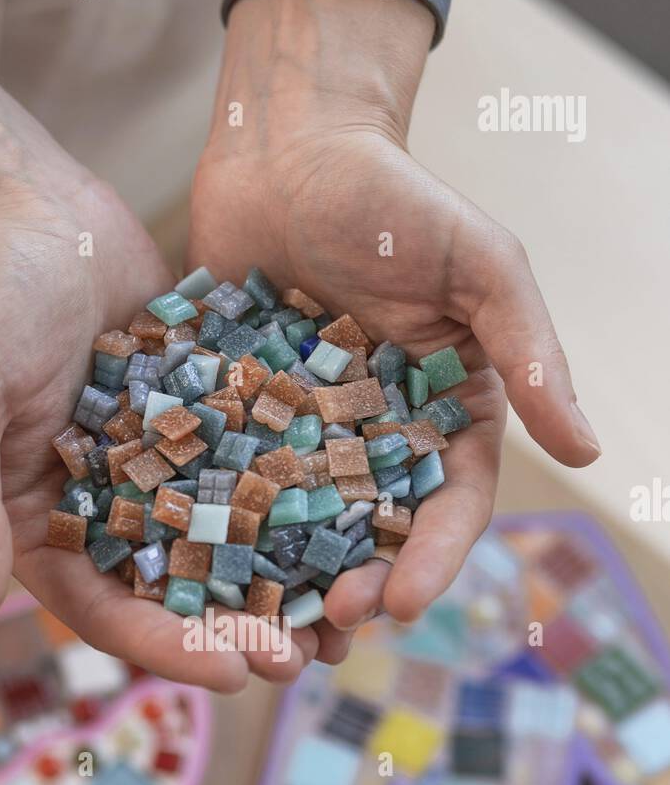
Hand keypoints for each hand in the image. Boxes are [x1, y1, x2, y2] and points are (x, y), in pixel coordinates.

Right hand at [0, 167, 323, 690]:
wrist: (30, 212)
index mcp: (48, 532)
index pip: (108, 613)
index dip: (169, 650)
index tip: (233, 674)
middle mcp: (110, 517)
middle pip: (180, 598)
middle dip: (240, 633)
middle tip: (304, 657)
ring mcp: (166, 475)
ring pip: (231, 550)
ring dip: (283, 589)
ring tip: (343, 619)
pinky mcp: (210, 429)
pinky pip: (260, 476)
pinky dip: (302, 508)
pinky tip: (357, 526)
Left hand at [189, 0, 599, 634]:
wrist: (287, 148)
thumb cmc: (394, 199)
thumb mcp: (480, 264)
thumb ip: (528, 352)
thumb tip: (587, 450)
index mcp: (445, 415)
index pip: (450, 505)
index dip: (431, 560)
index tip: (398, 604)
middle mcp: (377, 440)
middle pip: (373, 536)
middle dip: (354, 589)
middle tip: (324, 630)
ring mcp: (303, 437)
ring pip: (301, 530)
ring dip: (288, 587)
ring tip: (265, 636)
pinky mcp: (238, 423)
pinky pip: (230, 487)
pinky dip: (219, 534)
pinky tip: (198, 576)